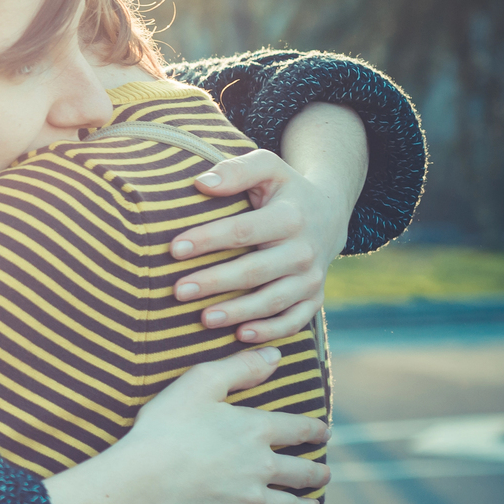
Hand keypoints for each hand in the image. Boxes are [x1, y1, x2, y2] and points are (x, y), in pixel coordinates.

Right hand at [109, 347, 329, 503]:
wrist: (144, 477)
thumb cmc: (166, 426)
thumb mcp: (199, 382)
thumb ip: (239, 367)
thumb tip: (275, 355)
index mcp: (256, 429)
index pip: (300, 428)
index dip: (316, 430)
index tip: (325, 432)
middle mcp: (262, 466)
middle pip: (303, 471)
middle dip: (317, 472)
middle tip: (324, 474)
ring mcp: (250, 499)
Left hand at [172, 147, 350, 342]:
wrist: (329, 214)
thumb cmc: (283, 190)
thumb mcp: (267, 168)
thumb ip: (236, 170)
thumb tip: (201, 183)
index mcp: (290, 217)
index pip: (242, 230)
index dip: (208, 239)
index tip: (174, 249)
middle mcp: (304, 250)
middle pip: (255, 270)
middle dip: (215, 282)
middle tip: (178, 291)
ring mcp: (311, 278)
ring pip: (273, 301)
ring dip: (238, 312)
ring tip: (203, 319)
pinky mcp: (314, 298)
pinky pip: (295, 320)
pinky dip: (271, 331)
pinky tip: (242, 335)